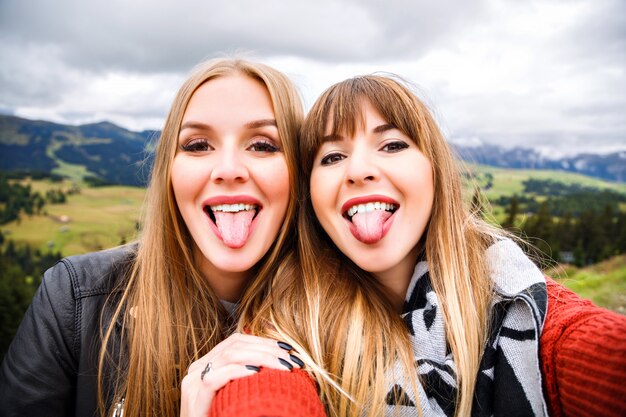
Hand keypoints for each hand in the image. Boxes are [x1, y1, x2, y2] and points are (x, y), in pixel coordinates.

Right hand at [180, 332, 301, 416]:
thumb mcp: (239, 392)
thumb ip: (249, 373)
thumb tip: (280, 355)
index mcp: (208, 363)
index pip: (237, 341)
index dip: (263, 341)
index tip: (287, 348)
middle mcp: (198, 368)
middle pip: (235, 345)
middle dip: (267, 349)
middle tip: (291, 359)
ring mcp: (193, 382)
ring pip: (229, 356)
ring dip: (262, 357)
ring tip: (283, 366)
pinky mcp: (194, 398)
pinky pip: (215, 378)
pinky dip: (238, 372)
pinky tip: (257, 373)